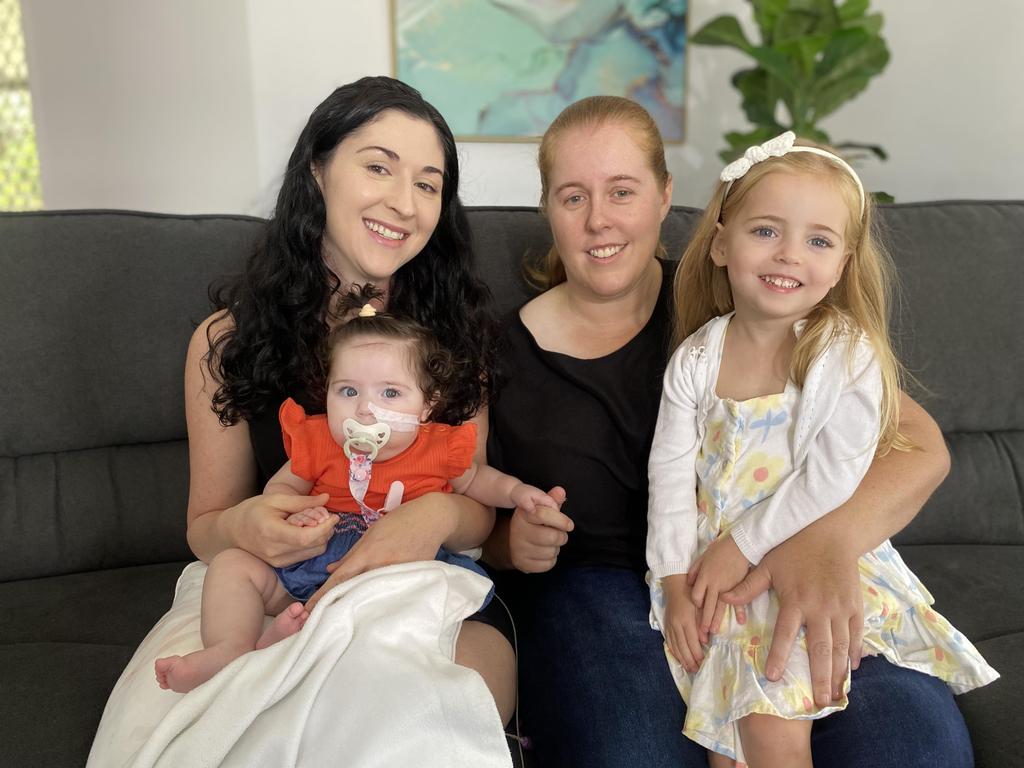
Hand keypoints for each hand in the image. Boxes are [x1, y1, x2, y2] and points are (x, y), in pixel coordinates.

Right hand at [227, 492, 334, 566]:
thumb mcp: (276, 499)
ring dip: (321, 538)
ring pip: (314, 553)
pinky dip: (312, 544)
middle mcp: (275, 551)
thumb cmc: (253, 511)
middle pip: (314, 546)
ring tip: (314, 523)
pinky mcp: (281, 565)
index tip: (334, 516)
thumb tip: (327, 498)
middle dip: (326, 531)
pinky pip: (306, 556)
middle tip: (325, 516)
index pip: (306, 537)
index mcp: (272, 532)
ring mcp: (278, 561)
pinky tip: (306, 531)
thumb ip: (303, 501)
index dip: (325, 528)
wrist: (232, 531)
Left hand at [304, 492, 460, 611]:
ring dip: (357, 607)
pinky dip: (380, 602)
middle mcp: (380, 566)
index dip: (323, 596)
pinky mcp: (411, 580)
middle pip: (354, 592)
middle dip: (337, 606)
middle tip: (319, 622)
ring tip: (342, 623)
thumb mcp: (371, 534)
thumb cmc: (398, 522)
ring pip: (372, 596)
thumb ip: (351, 554)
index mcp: (367, 553)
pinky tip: (372, 613)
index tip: (309, 610)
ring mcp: (397, 575)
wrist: (431, 519)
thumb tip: (330, 570)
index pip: (340, 579)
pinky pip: (391, 595)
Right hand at [507, 486, 570, 572]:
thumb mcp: (541, 509)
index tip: (569, 525)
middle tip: (558, 534)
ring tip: (549, 543)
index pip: (543, 514)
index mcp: (523, 514)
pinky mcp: (522, 564)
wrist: (515, 542)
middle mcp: (518, 531)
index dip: (561, 520)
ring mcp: (519, 549)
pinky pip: (548, 564)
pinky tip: (544, 553)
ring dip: (556, 548)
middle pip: (552, 537)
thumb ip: (552, 500)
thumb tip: (561, 491)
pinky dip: (551, 560)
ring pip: (552, 552)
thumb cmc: (534, 523)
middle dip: (561, 536)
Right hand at [661, 574, 704, 672]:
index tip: (704, 663)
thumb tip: (705, 642)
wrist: (676, 585)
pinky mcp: (666, 625)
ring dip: (682, 659)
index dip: (698, 655)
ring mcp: (669, 625)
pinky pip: (669, 642)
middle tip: (697, 671)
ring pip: (675, 647)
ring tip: (689, 668)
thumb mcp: (701, 608)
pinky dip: (674, 652)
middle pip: (683, 648)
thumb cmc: (692, 595)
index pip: (692, 642)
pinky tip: (678, 658)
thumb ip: (703, 625)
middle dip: (690, 661)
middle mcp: (676, 625)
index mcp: (686, 620)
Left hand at [687, 533, 750, 640]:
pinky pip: (739, 601)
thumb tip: (689, 582)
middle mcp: (714, 584)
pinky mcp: (739, 587)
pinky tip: (740, 621)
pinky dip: (739, 612)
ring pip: (720, 607)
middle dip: (703, 620)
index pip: (696, 595)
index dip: (695, 603)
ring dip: (716, 620)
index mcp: (704, 577)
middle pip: (707, 605)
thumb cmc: (720, 550)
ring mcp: (727, 587)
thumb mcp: (702, 558)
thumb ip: (695, 571)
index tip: (697, 608)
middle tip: (701, 633)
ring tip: (713, 632)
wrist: (739, 545)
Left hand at [721, 525, 861, 705]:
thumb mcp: (767, 564)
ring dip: (838, 672)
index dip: (779, 656)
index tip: (773, 677)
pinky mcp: (855, 604)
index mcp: (795, 600)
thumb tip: (723, 600)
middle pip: (820, 649)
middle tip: (819, 702)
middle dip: (819, 677)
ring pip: (841, 646)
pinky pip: (856, 633)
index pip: (785, 634)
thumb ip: (747, 586)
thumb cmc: (794, 548)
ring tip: (835, 694)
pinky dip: (855, 652)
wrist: (831, 531)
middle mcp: (819, 608)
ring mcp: (840, 608)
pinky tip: (852, 669)